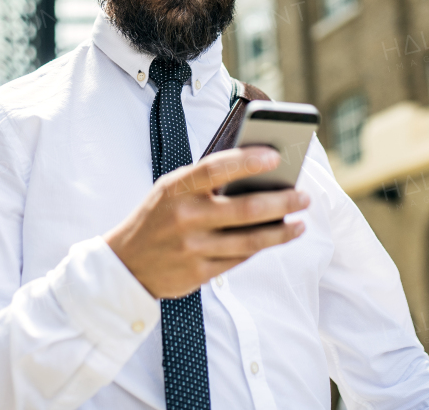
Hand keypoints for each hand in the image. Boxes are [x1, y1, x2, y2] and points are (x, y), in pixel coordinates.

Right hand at [104, 147, 309, 298]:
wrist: (124, 265)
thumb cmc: (157, 218)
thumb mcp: (169, 191)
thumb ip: (204, 183)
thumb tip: (256, 176)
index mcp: (175, 188)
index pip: (215, 168)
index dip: (247, 160)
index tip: (276, 155)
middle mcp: (185, 217)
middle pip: (245, 208)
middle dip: (282, 201)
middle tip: (304, 196)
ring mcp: (192, 248)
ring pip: (250, 239)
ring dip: (282, 231)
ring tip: (300, 221)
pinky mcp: (198, 273)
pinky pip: (240, 259)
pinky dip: (261, 247)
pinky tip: (276, 238)